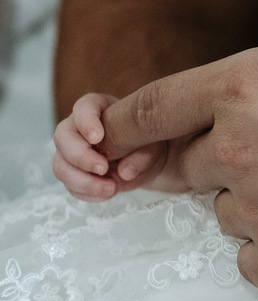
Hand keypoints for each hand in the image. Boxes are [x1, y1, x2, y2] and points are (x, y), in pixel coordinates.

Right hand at [53, 92, 193, 199]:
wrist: (148, 160)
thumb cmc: (149, 142)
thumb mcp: (154, 144)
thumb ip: (142, 153)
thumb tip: (124, 172)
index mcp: (98, 109)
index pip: (83, 107)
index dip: (86, 121)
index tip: (98, 138)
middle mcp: (78, 128)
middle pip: (63, 137)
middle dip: (80, 156)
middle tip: (103, 169)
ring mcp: (72, 152)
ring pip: (60, 165)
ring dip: (82, 181)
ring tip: (112, 188)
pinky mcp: (74, 173)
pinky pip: (70, 185)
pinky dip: (87, 193)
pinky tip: (107, 193)